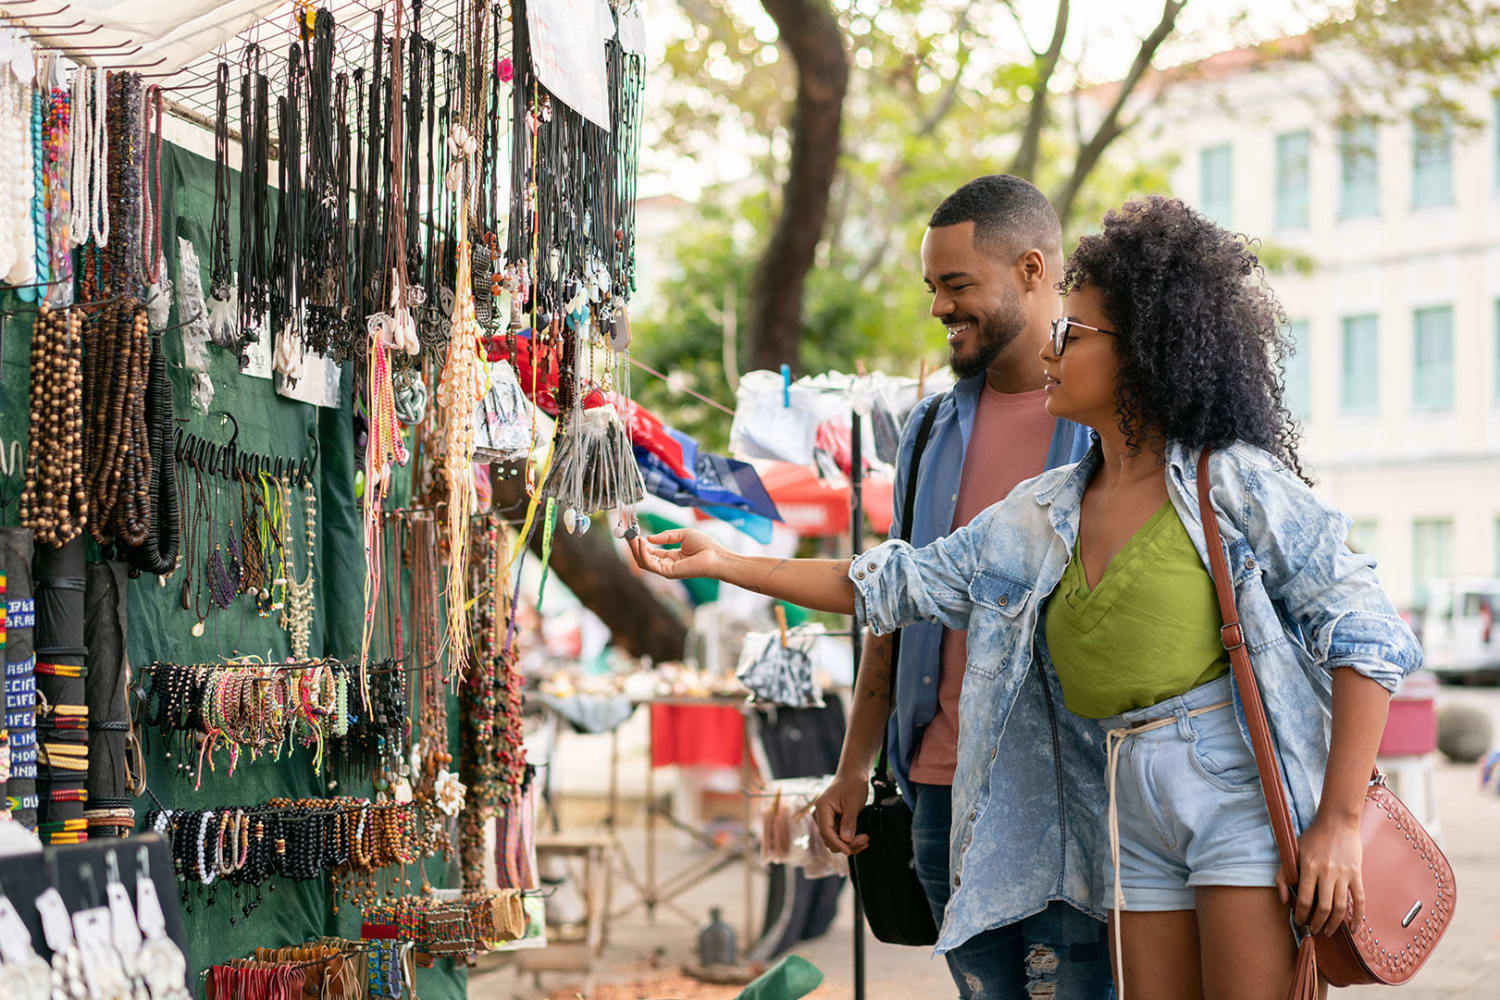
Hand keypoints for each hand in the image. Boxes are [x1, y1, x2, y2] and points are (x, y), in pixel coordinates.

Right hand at [627, 529, 726, 580]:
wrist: (716, 556)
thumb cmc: (705, 546)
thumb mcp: (683, 534)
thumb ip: (666, 536)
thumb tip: (649, 538)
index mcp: (672, 557)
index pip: (651, 552)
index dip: (641, 543)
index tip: (633, 533)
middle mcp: (668, 565)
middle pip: (644, 558)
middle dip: (634, 547)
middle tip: (627, 534)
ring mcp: (667, 570)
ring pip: (644, 562)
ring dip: (635, 550)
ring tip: (632, 537)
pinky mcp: (668, 573)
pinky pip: (650, 564)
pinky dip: (643, 553)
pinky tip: (641, 542)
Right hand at [812, 773, 870, 855]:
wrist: (853, 775)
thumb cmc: (852, 783)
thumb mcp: (853, 803)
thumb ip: (849, 822)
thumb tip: (846, 840)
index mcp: (822, 808)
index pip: (827, 832)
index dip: (838, 844)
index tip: (850, 850)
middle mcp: (820, 814)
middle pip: (830, 838)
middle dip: (847, 843)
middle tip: (864, 840)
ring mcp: (825, 818)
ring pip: (834, 839)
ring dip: (849, 843)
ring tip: (865, 840)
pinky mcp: (832, 821)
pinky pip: (838, 835)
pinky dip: (849, 838)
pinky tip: (860, 838)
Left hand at [1279, 813, 1363, 935]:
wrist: (1337, 822)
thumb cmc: (1313, 838)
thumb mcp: (1293, 852)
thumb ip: (1284, 875)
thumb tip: (1283, 900)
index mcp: (1309, 867)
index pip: (1304, 899)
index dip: (1301, 914)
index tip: (1299, 922)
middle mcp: (1327, 872)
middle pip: (1323, 907)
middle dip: (1317, 923)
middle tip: (1313, 930)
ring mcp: (1344, 875)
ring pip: (1340, 907)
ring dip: (1334, 924)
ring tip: (1328, 931)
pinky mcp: (1357, 875)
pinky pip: (1359, 901)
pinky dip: (1358, 917)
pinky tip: (1354, 928)